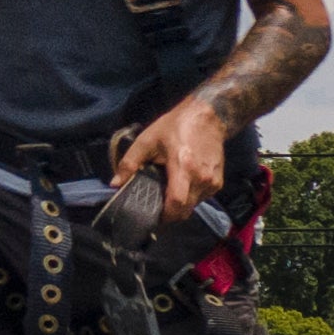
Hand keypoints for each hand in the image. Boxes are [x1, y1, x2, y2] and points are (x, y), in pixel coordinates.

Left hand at [112, 96, 226, 214]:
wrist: (208, 117)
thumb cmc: (175, 127)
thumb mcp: (147, 140)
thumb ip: (129, 163)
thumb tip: (115, 184)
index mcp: (183, 168)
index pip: (177, 204)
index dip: (165, 216)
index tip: (153, 218)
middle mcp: (201, 178)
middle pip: (185, 210)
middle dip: (170, 214)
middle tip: (157, 208)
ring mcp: (212, 182)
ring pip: (193, 206)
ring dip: (180, 205)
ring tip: (170, 191)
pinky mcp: (218, 182)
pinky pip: (201, 198)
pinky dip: (190, 197)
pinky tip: (183, 183)